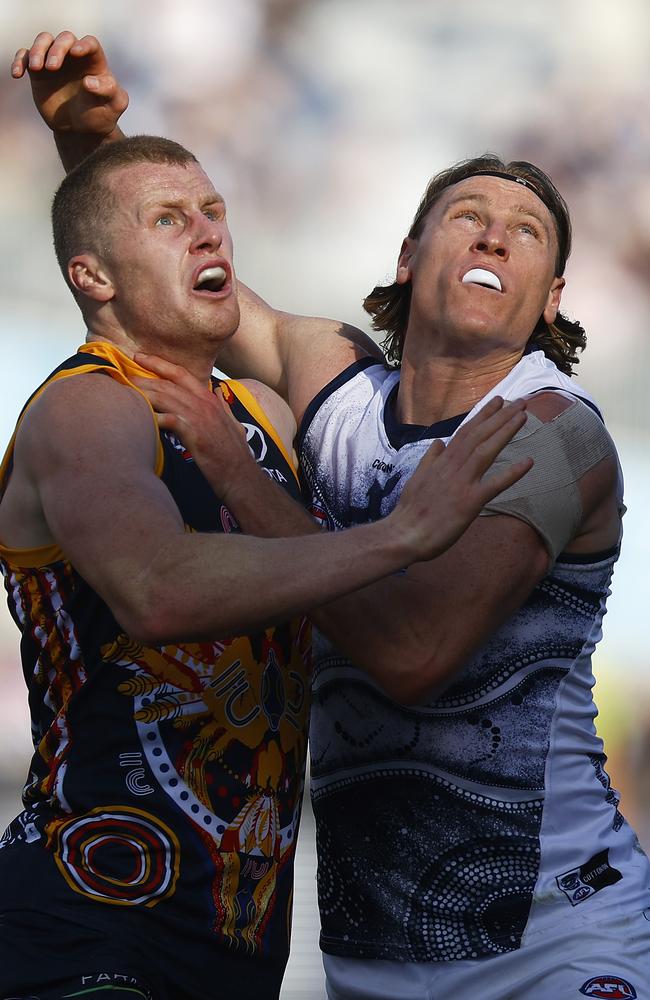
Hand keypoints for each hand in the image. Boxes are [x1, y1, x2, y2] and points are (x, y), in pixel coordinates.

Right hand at [11, 31, 127, 134]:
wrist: (81, 130)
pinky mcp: (39, 72)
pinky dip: (19, 61)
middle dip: (57, 49)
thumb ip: (109, 91)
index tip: (76, 52)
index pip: (90, 43)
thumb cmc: (101, 115)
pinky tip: (18, 74)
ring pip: (44, 41)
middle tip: (52, 68)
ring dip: (37, 50)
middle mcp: (74, 57)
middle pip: (65, 38)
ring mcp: (55, 62)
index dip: (83, 44)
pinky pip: (25, 57)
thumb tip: (89, 82)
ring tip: (36, 69)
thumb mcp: (114, 106)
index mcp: (94, 62)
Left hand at [132, 353, 259, 505]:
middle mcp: (204, 403)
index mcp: (210, 399)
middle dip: (144, 377)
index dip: (159, 364)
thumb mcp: (233, 423)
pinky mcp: (194, 433)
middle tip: (125, 375)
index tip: (140, 357)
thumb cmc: (235, 453)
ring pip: (165, 397)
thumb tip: (219, 392)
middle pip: (168, 384)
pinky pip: (169, 420)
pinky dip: (154, 417)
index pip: (181, 373)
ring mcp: (199, 417)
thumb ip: (223, 406)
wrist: (241, 474)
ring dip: (144, 393)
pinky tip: (140, 417)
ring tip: (125, 391)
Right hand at [393, 397, 531, 562]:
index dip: (483, 416)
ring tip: (522, 417)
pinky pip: (495, 484)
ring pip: (486, 451)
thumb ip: (430, 459)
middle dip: (500, 416)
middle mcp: (453, 467)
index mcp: (442, 461)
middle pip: (479, 435)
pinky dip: (512, 473)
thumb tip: (438, 442)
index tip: (497, 402)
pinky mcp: (470, 502)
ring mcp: (462, 482)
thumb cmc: (411, 510)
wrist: (405, 533)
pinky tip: (528, 462)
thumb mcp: (417, 477)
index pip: (465, 432)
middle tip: (519, 402)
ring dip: (505, 432)